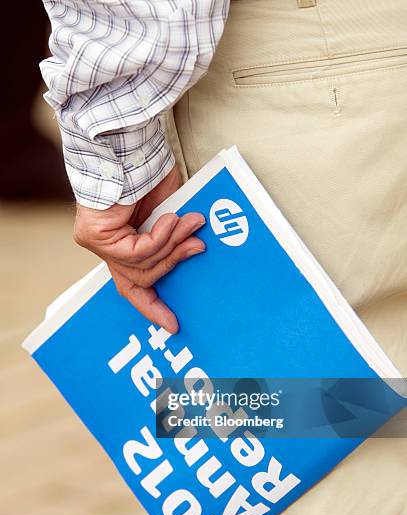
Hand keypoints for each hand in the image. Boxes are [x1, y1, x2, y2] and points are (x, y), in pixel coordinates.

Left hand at [73, 166, 204, 332]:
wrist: (130, 144)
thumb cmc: (149, 173)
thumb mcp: (170, 214)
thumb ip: (172, 238)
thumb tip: (195, 250)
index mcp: (124, 244)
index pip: (133, 284)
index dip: (152, 306)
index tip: (172, 325)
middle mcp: (107, 247)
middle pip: (141, 278)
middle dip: (173, 262)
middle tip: (198, 246)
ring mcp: (97, 243)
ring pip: (141, 266)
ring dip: (171, 245)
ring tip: (190, 223)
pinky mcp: (94, 236)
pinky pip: (135, 253)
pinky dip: (159, 238)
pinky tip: (170, 219)